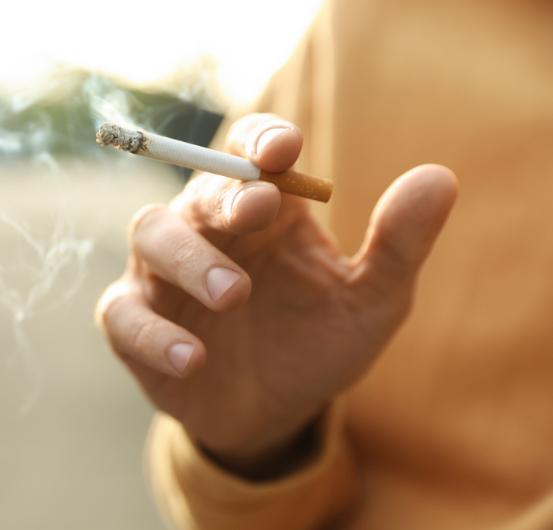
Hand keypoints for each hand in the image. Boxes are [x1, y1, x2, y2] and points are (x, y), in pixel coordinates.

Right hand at [97, 113, 457, 477]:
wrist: (274, 412)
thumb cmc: (318, 342)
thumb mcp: (370, 301)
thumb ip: (398, 245)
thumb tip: (439, 177)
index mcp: (264, 211)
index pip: (248, 152)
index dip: (259, 141)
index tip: (284, 149)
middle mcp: (207, 230)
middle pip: (199, 190)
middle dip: (225, 196)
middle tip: (259, 211)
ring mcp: (164, 276)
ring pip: (151, 236)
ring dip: (187, 258)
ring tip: (232, 293)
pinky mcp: (135, 326)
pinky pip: (123, 314)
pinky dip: (151, 331)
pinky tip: (192, 358)